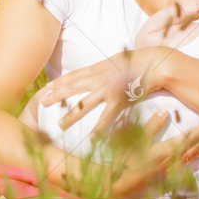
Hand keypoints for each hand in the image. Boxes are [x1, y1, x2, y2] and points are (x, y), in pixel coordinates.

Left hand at [39, 47, 173, 133]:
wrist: (155, 63)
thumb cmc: (138, 61)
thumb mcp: (117, 60)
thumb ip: (104, 67)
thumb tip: (95, 72)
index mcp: (99, 68)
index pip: (74, 75)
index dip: (59, 81)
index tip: (46, 87)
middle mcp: (100, 78)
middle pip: (73, 88)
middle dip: (57, 95)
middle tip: (43, 102)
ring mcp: (108, 89)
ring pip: (84, 104)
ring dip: (71, 115)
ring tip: (59, 124)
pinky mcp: (119, 100)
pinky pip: (106, 117)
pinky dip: (98, 129)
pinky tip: (91, 138)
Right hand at [110, 115, 198, 197]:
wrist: (113, 189)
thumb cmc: (122, 163)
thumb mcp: (134, 143)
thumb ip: (151, 127)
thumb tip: (166, 111)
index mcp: (168, 152)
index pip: (194, 138)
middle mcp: (174, 161)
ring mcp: (173, 168)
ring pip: (196, 153)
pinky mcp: (168, 171)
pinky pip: (188, 159)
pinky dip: (198, 150)